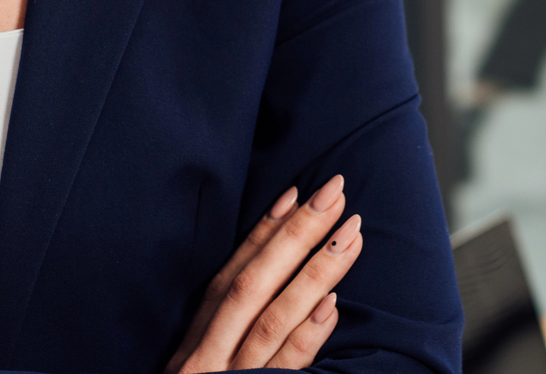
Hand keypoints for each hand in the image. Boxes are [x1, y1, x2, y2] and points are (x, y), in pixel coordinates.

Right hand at [164, 174, 361, 373]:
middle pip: (253, 285)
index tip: (294, 193)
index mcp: (194, 345)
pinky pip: (284, 372)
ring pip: (273, 319)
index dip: (261, 233)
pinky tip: (332, 306)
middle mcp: (207, 360)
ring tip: (351, 234)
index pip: (230, 277)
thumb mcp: (197, 372)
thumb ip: (222, 332)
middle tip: (335, 191)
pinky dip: (307, 337)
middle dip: (296, 234)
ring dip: (315, 272)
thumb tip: (269, 277)